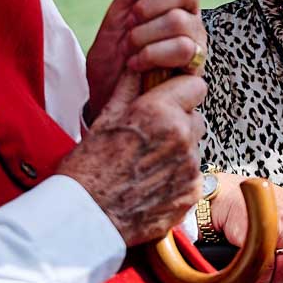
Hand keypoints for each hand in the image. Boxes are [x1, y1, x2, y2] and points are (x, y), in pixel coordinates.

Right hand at [56, 66, 205, 246]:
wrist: (87, 217)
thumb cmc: (89, 168)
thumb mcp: (106, 118)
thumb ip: (130, 87)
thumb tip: (139, 65)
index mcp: (160, 112)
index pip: (196, 85)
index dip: (181, 91)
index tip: (170, 98)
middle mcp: (181, 136)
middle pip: (196, 117)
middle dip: (180, 121)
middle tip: (152, 135)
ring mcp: (189, 167)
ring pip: (193, 146)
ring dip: (178, 150)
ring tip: (146, 163)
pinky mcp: (191, 192)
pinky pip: (192, 174)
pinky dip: (177, 176)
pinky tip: (151, 183)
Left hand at [83, 0, 204, 118]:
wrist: (106, 100)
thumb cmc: (112, 60)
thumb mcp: (116, 16)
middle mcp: (189, 15)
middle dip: (150, 5)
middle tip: (131, 22)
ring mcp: (196, 41)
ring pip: (182, 21)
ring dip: (146, 35)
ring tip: (131, 50)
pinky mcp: (195, 68)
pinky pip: (183, 49)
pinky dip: (152, 55)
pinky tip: (137, 65)